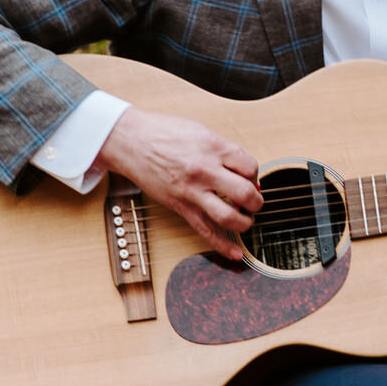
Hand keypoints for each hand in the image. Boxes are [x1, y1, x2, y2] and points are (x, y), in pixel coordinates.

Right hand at [97, 108, 261, 262]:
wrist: (130, 141)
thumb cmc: (162, 132)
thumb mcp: (200, 131)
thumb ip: (223, 150)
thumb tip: (242, 169)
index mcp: (213, 147)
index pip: (250, 166)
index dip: (255, 175)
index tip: (251, 178)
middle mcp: (205, 170)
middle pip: (245, 193)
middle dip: (256, 201)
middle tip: (254, 202)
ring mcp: (192, 191)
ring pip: (229, 217)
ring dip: (245, 223)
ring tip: (246, 220)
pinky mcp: (180, 206)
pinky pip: (205, 230)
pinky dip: (222, 245)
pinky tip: (235, 253)